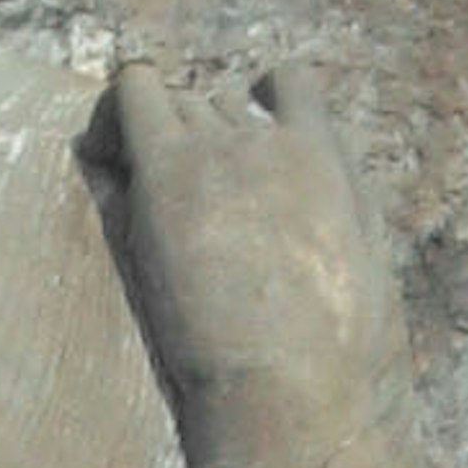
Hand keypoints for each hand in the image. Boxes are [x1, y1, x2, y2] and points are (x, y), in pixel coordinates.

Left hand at [102, 57, 380, 467]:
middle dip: (205, 142)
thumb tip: (328, 184)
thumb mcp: (367, 268)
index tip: (242, 141)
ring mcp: (215, 149)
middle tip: (191, 212)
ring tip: (146, 204)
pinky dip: (111, 115)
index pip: (290, 84)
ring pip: (176, 107)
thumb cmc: (337, 353)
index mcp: (325, 157)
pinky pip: (131, 97)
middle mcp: (268, 138)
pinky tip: (100, 156)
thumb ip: (349, 210)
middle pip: (220, 104)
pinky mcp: (166, 169)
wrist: (289, 383)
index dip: (261, 101)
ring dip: (160, 139)